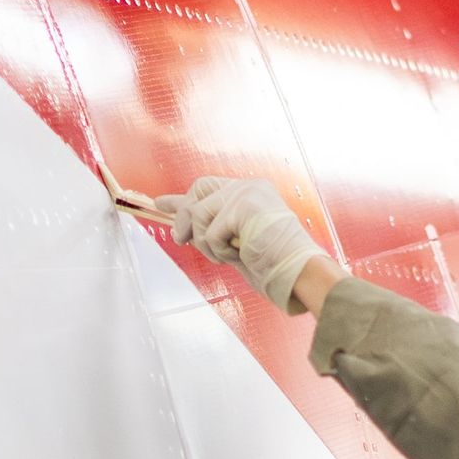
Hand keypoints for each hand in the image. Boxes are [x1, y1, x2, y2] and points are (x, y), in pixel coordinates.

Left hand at [165, 175, 333, 311]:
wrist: (298, 272)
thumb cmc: (272, 265)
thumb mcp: (234, 243)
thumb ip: (211, 229)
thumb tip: (180, 228)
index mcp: (249, 193)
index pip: (207, 188)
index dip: (181, 199)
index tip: (160, 203)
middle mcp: (247, 187)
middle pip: (197, 190)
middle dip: (185, 219)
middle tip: (183, 241)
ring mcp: (246, 193)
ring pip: (199, 213)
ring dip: (206, 243)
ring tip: (228, 255)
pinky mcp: (243, 206)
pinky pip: (210, 231)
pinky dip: (219, 251)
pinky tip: (239, 253)